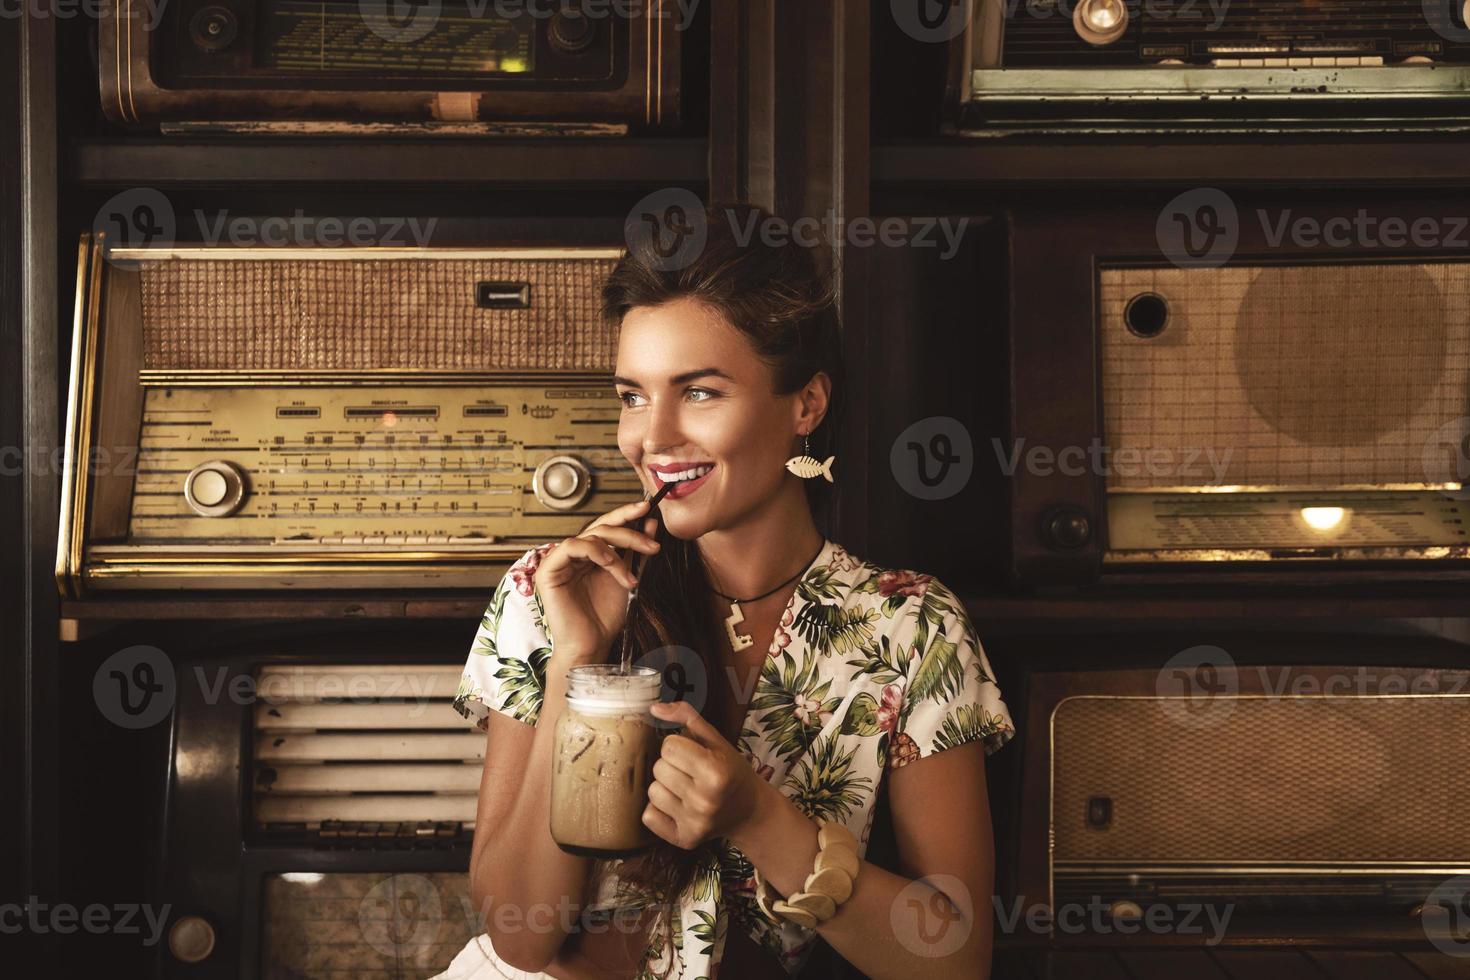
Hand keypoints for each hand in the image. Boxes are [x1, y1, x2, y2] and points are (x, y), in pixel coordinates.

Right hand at [533, 499, 660, 662]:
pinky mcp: (548, 570)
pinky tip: (611, 565)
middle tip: (651, 544)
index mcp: (589, 556)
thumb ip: (636, 550)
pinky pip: (572, 546)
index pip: (607, 527)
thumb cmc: (605, 618)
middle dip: (629, 531)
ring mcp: (559, 561)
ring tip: (631, 575)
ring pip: (590, 535)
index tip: (648, 509)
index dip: (626, 515)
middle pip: (601, 528)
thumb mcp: (628, 577)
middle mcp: (573, 556)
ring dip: (617, 550)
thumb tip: (649, 522)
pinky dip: (595, 551)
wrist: (592, 645)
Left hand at [641, 701, 771, 848]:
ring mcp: (694, 822)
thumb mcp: (716, 740)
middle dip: (671, 765)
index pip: (668, 746)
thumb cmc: (731, 771)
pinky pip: (648, 816)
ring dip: (665, 787)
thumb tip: (654, 708)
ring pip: (652, 791)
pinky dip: (658, 810)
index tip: (693, 754)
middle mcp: (705, 800)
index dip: (679, 746)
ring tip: (685, 789)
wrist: (749, 811)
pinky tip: (678, 807)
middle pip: (658, 768)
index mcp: (716, 772)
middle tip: (691, 773)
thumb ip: (687, 717)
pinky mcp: (684, 839)